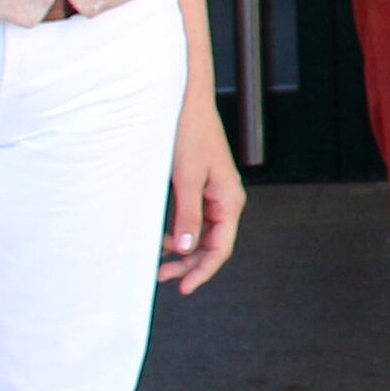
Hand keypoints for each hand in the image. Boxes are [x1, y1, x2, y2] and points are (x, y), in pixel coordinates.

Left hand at [160, 96, 245, 293]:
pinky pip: (194, 219)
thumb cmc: (191, 132)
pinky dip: (180, 232)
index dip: (202, 271)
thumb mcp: (186, 178)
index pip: (220, 248)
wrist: (188, 102)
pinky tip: (165, 238)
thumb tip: (187, 248)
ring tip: (159, 260)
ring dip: (183, 250)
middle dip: (189, 264)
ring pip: (202, 234)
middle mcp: (225, 200)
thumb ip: (188, 215)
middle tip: (162, 276)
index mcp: (230, 200)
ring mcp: (213, 194)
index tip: (183, 288)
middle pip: (212, 244)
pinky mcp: (201, 187)